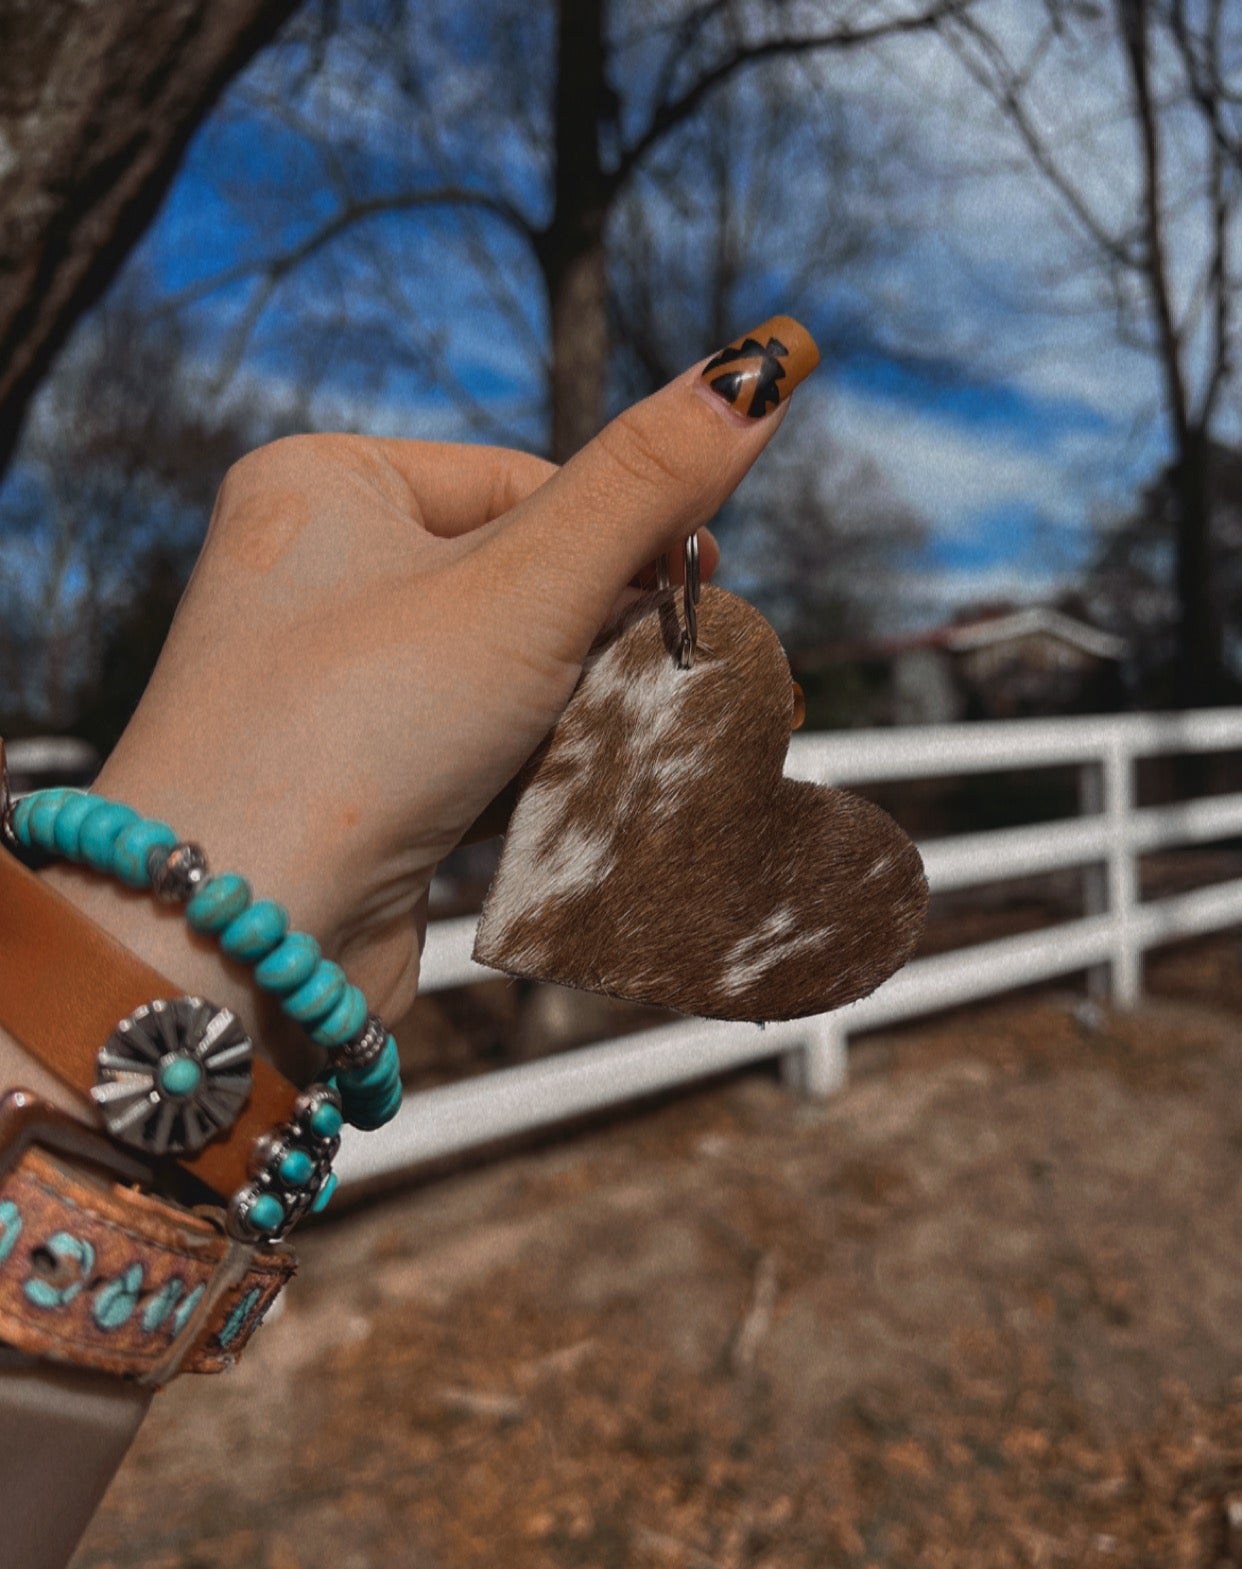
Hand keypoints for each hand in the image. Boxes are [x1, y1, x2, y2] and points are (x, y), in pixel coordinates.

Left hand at [35, 317, 818, 1085]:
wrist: (227, 940)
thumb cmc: (351, 730)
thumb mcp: (523, 587)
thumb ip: (645, 485)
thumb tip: (763, 366)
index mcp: (326, 483)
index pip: (522, 480)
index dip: (624, 533)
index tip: (703, 584)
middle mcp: (314, 576)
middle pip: (519, 579)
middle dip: (603, 632)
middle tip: (672, 671)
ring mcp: (330, 687)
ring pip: (505, 675)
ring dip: (577, 711)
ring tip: (611, 748)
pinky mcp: (353, 787)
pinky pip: (475, 754)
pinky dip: (532, 773)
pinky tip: (558, 802)